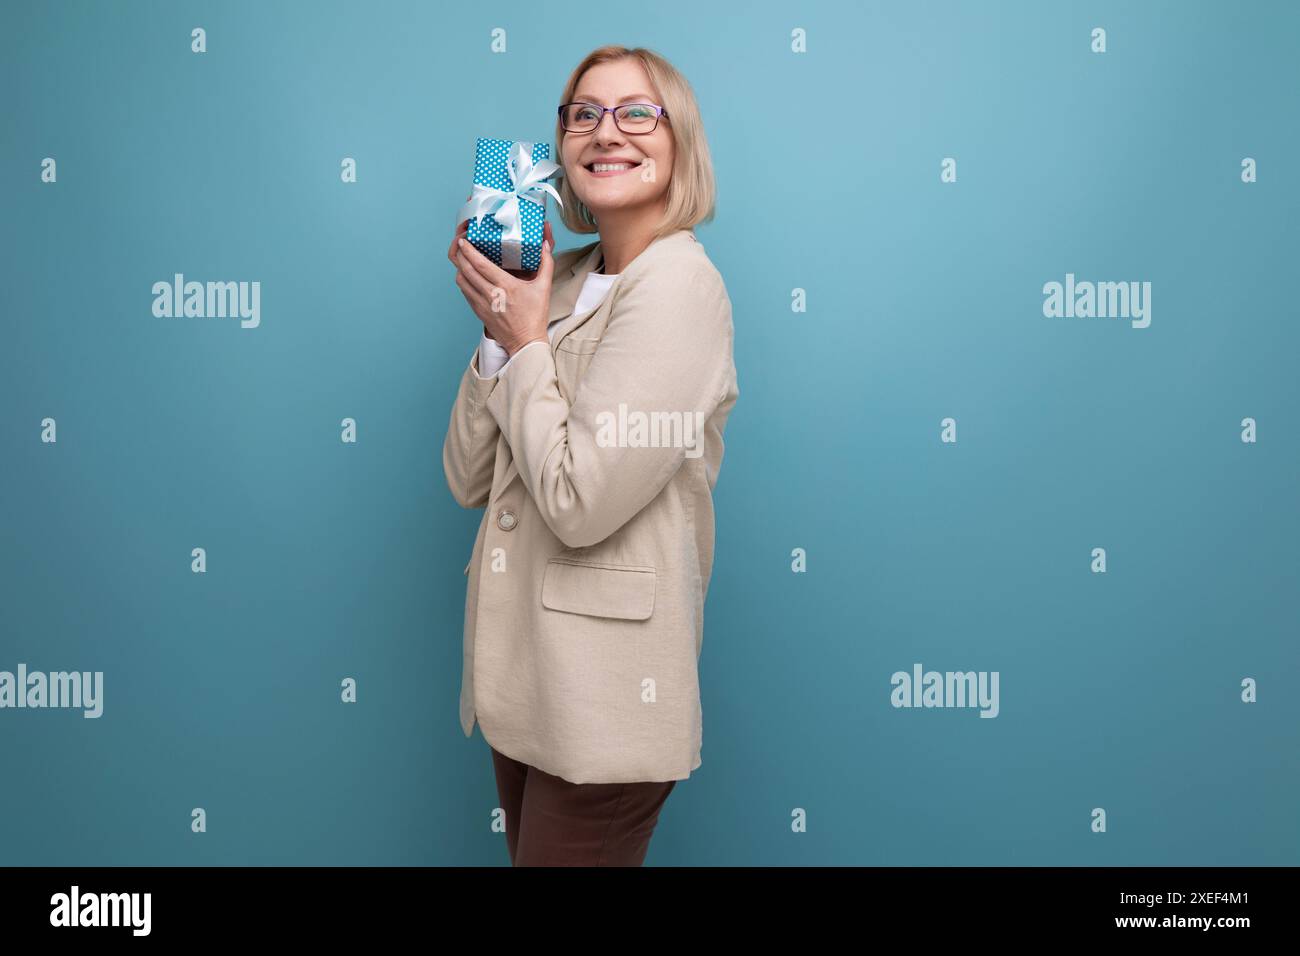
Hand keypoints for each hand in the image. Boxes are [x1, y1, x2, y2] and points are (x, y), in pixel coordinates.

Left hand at [448, 211, 554, 356]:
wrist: (525, 343)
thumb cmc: (534, 317)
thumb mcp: (544, 288)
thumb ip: (546, 264)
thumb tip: (545, 246)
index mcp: (505, 286)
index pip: (480, 264)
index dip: (468, 250)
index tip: (463, 240)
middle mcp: (490, 294)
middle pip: (465, 269)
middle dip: (459, 254)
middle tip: (461, 244)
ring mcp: (481, 304)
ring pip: (461, 281)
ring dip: (459, 267)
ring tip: (463, 258)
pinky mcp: (478, 311)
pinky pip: (465, 292)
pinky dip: (463, 280)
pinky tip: (468, 275)